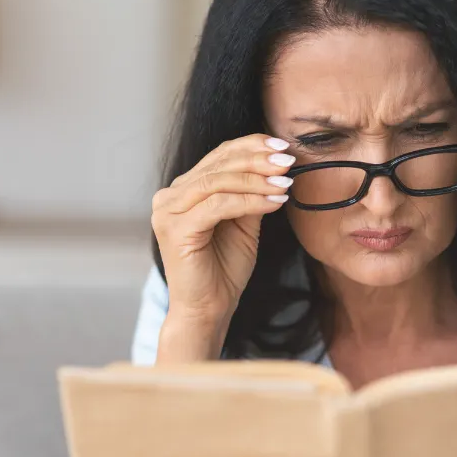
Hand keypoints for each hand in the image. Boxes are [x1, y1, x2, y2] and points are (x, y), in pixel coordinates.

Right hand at [151, 134, 295, 329]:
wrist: (207, 310)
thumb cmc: (223, 270)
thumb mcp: (243, 224)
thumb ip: (251, 194)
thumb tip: (277, 165)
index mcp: (183, 191)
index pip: (218, 156)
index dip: (250, 147)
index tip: (283, 146)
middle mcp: (169, 197)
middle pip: (218, 165)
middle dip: (257, 160)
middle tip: (288, 160)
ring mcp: (168, 212)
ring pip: (218, 182)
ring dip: (257, 180)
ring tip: (286, 183)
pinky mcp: (175, 229)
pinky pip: (219, 205)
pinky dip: (251, 201)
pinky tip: (275, 202)